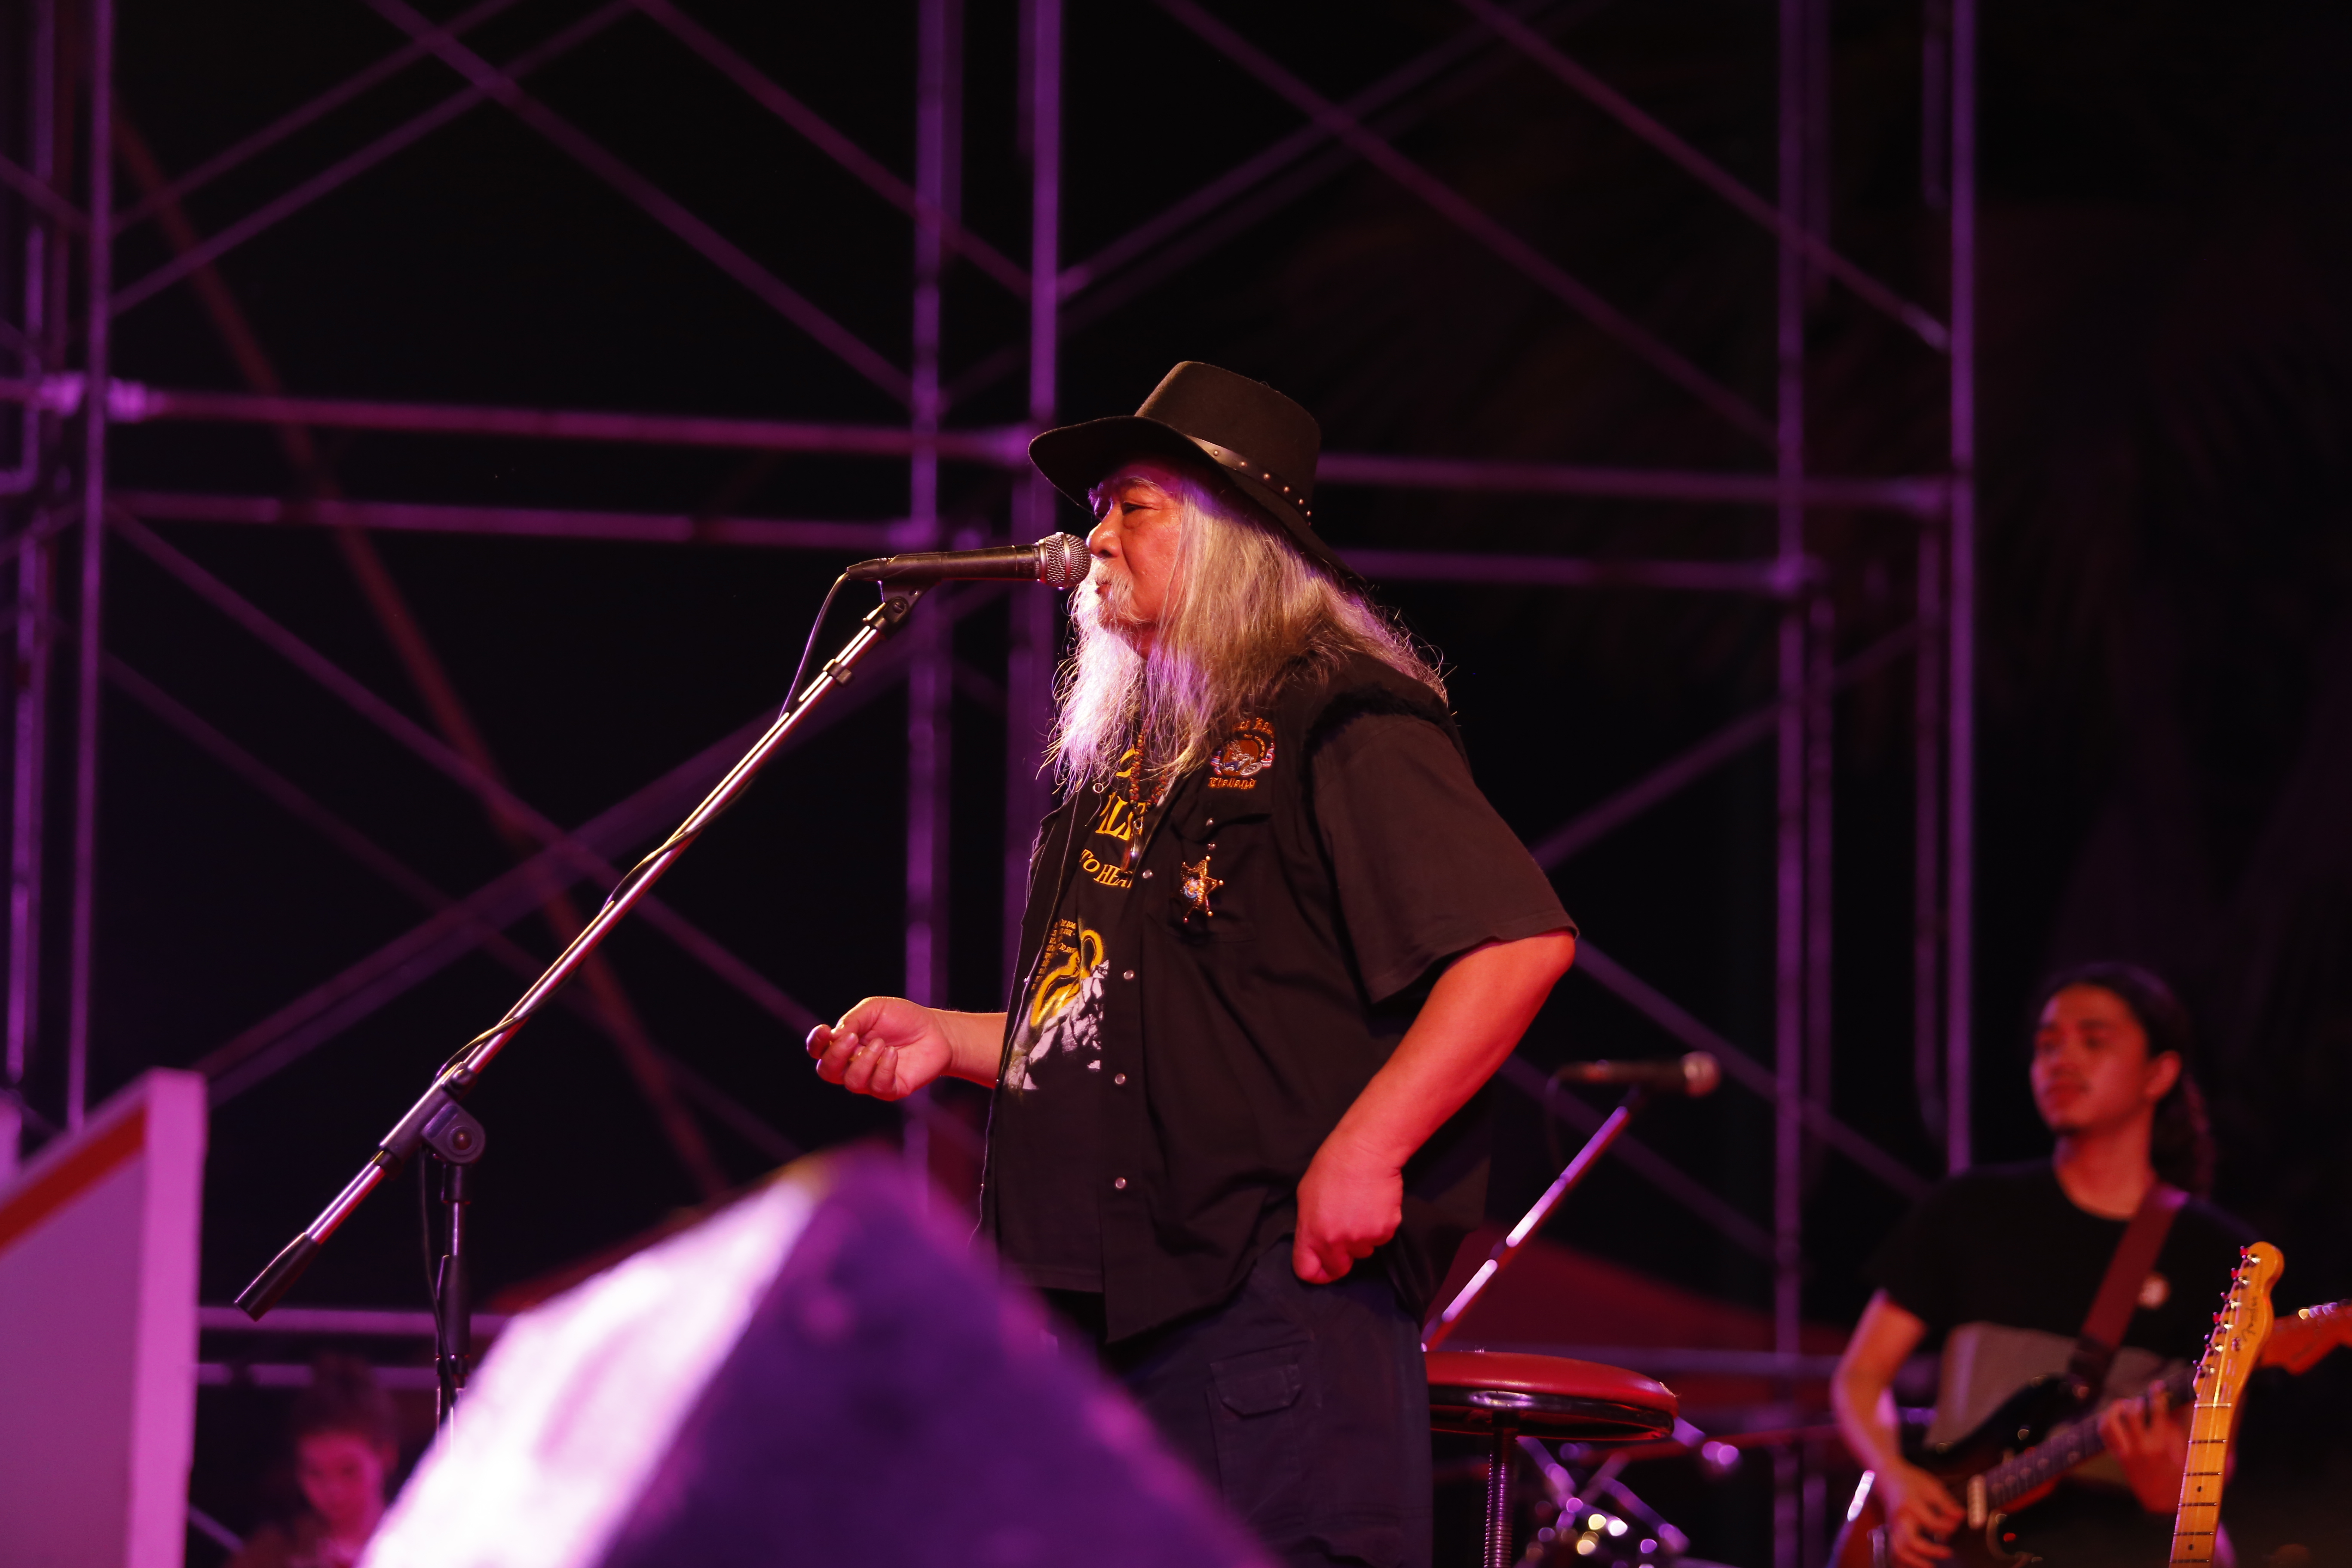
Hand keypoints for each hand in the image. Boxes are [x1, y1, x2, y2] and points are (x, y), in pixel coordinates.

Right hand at [806, 996, 954, 1100]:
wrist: (936, 1030)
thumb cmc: (903, 1018)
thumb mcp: (875, 1009)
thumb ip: (853, 1020)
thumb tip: (834, 1036)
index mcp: (845, 1044)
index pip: (818, 1051)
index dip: (815, 1043)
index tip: (825, 1030)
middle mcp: (853, 1064)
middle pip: (827, 1071)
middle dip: (835, 1055)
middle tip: (853, 1038)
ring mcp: (871, 1079)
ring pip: (851, 1082)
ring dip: (863, 1061)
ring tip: (881, 1043)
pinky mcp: (891, 1089)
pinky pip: (877, 1087)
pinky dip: (883, 1068)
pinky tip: (893, 1053)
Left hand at [1292, 1134, 1402, 1283]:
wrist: (1365, 1151)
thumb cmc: (1331, 1167)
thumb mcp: (1306, 1197)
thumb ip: (1310, 1226)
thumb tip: (1317, 1242)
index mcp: (1312, 1233)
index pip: (1308, 1272)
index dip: (1316, 1273)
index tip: (1323, 1266)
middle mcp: (1336, 1242)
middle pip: (1339, 1268)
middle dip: (1342, 1257)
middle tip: (1345, 1231)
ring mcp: (1362, 1238)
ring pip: (1363, 1252)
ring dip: (1361, 1239)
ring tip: (1360, 1209)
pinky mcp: (1386, 1231)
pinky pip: (1380, 1238)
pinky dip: (1378, 1227)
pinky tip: (1374, 1205)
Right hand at [1877, 1462, 1962, 1566]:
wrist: (1887, 1476)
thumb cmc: (1911, 1481)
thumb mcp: (1931, 1486)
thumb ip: (1947, 1503)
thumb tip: (1962, 1517)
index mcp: (1911, 1506)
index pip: (1932, 1523)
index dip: (1948, 1526)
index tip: (1957, 1523)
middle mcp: (1901, 1519)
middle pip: (1910, 1542)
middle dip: (1929, 1551)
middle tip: (1948, 1553)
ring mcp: (1894, 1528)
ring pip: (1899, 1551)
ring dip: (1914, 1562)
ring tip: (1930, 1567)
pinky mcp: (1891, 1533)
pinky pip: (1893, 1552)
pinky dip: (1902, 1563)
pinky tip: (1915, 1566)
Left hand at [2100, 1379, 2190, 1511]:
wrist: (2166, 1504)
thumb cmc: (2182, 1478)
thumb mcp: (2189, 1453)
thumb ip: (2182, 1428)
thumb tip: (2182, 1405)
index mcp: (2164, 1445)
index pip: (2159, 1410)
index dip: (2157, 1393)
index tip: (2158, 1385)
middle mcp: (2143, 1447)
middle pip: (2133, 1412)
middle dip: (2138, 1401)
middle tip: (2143, 1401)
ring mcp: (2128, 1452)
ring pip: (2112, 1421)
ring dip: (2117, 1408)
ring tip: (2125, 1405)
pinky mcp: (2119, 1457)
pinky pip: (2104, 1433)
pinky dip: (2106, 1420)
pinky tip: (2114, 1417)